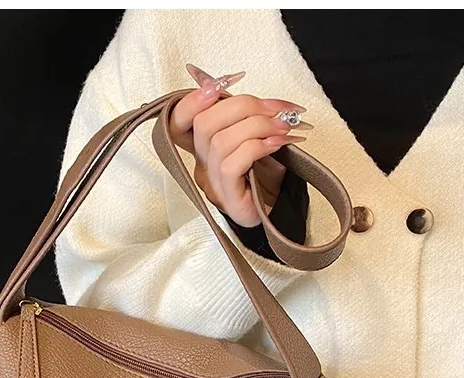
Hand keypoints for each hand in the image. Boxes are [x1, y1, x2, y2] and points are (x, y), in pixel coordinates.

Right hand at [168, 63, 311, 227]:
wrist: (280, 210)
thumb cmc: (267, 175)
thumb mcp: (253, 135)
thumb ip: (242, 114)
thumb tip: (235, 81)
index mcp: (204, 148)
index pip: (179, 120)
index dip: (192, 99)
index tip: (221, 84)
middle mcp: (202, 165)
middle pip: (204, 123)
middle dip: (244, 106)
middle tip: (277, 110)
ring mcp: (213, 183)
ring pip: (220, 141)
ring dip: (258, 126)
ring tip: (284, 128)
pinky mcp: (227, 198)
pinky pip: (231, 165)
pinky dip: (256, 147)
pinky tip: (276, 145)